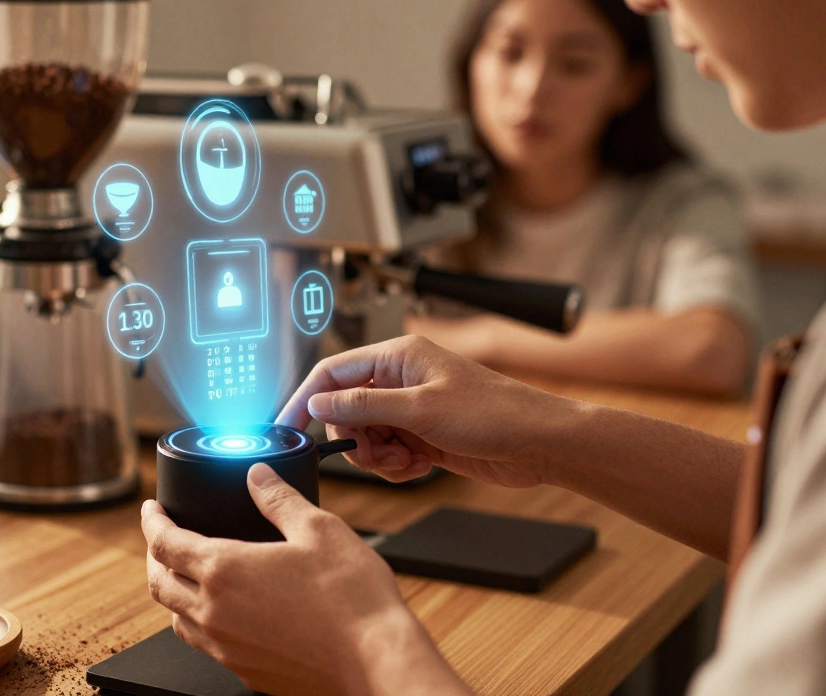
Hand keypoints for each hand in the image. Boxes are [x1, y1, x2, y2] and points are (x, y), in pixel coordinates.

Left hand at [141, 463, 464, 695]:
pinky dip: (200, 622)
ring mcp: (226, 647)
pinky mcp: (245, 671)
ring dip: (173, 592)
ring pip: (177, 618)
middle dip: (154, 556)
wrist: (375, 659)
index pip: (165, 542)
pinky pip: (205, 644)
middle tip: (163, 538)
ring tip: (187, 575)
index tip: (151, 509)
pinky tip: (224, 612)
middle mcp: (214, 612)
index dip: (152, 521)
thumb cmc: (351, 597)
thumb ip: (280, 498)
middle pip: (158, 582)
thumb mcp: (318, 529)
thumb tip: (258, 475)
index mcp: (224, 570)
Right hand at [277, 335, 573, 487]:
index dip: (305, 399)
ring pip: (365, 436)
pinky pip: (387, 453)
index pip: (332, 372)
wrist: (539, 443)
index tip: (286, 428)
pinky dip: (395, 466)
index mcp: (397, 357)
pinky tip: (419, 468)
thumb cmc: (494, 413)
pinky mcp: (423, 435)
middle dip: (354, 439)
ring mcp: (412, 409)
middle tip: (375, 454)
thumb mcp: (420, 410)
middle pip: (345, 410)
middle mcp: (401, 380)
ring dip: (377, 457)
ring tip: (405, 462)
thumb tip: (319, 400)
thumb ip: (363, 405)